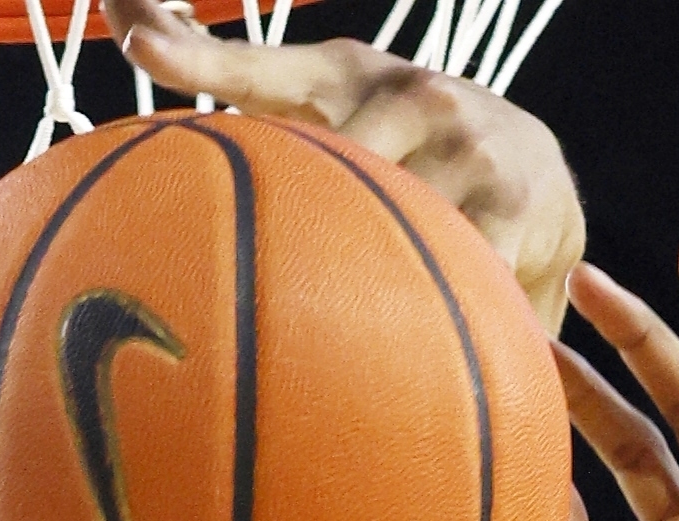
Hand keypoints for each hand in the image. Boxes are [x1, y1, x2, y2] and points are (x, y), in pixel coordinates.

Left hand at [105, 0, 582, 331]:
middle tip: (277, 255)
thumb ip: (264, 138)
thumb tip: (154, 102)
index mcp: (347, 77)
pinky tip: (428, 317)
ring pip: (384, 218)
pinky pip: (448, 266)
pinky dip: (430, 299)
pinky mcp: (509, 202)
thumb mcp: (344, 133)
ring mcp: (462, 143)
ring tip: (361, 295)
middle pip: (324, 162)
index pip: (259, 66)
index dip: (195, 56)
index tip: (136, 44)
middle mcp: (405, 92)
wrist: (542, 186)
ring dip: (363, 269)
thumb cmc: (412, 164)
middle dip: (298, 205)